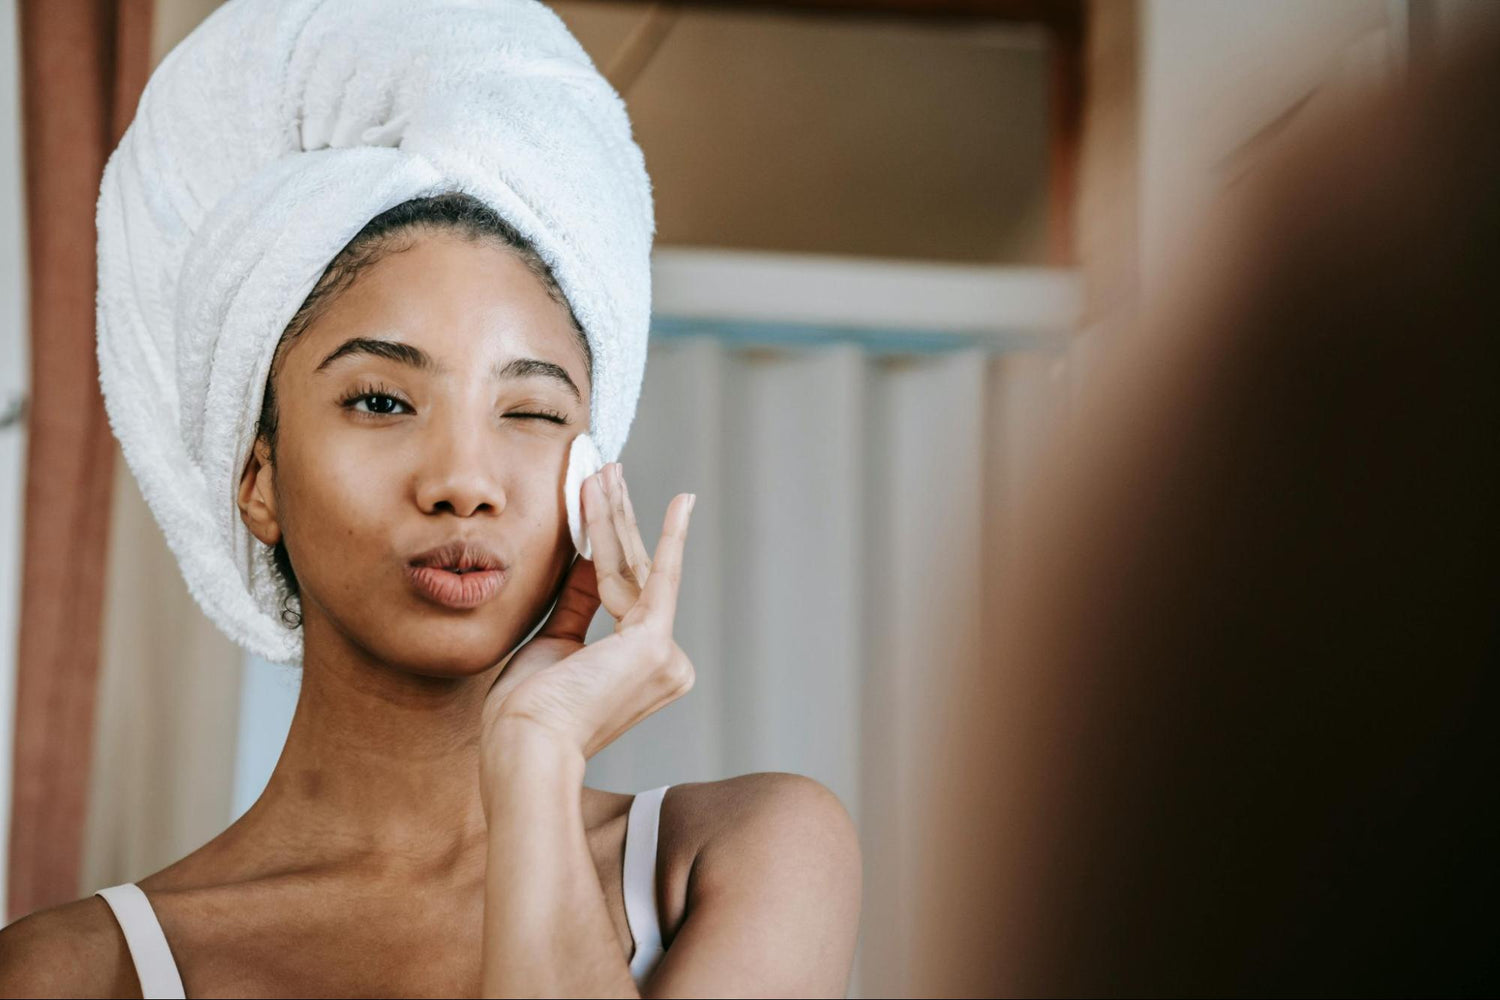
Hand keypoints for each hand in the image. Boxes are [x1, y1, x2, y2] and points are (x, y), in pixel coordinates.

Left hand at [480, 462, 697, 766]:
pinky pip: (657, 575)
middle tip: (607, 471)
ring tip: (605, 469)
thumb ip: (579, 601)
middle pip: (635, 574)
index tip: (601, 506)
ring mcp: (666, 657)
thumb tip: (593, 557)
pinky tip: (682, 503)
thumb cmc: (527, 710)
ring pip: (636, 568)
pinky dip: (667, 535)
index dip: (609, 545)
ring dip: (616, 515)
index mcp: (641, 670)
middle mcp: (666, 665)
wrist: (525, 744)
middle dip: (616, 520)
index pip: (624, 593)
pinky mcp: (656, 644)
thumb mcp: (553, 643)